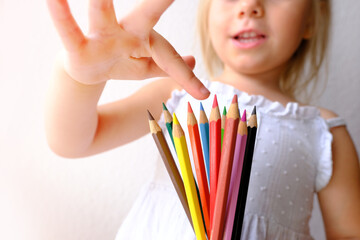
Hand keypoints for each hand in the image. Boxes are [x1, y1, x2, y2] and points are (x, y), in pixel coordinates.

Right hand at [47, 0, 209, 98]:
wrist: (89, 69)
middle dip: (159, 2)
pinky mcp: (78, 46)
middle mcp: (125, 32)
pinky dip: (61, 15)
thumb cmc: (121, 62)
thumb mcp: (147, 68)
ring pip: (102, 13)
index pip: (168, 58)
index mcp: (144, 39)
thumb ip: (171, 65)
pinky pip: (69, 31)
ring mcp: (101, 36)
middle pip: (145, 16)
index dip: (185, 77)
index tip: (205, 94)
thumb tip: (195, 61)